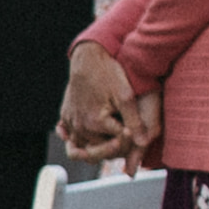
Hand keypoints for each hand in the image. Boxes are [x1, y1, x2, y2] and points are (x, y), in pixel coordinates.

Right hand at [57, 38, 135, 161]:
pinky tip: (91, 133)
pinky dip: (79, 139)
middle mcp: (80, 127)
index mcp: (96, 124)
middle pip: (99, 150)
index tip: (135, 130)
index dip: (130, 140)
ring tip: (110, 138)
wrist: (87, 58)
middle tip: (124, 134)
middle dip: (114, 146)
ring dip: (96, 147)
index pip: (117, 145)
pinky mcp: (65, 117)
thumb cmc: (108, 74)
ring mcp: (70, 123)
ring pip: (83, 148)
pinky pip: (70, 137)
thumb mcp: (126, 96)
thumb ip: (135, 122)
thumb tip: (142, 143)